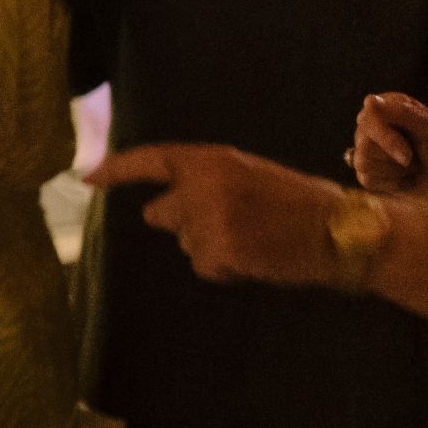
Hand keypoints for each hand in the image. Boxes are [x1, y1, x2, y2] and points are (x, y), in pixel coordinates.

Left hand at [87, 142, 351, 288]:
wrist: (340, 230)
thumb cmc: (296, 203)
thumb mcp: (247, 174)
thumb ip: (203, 183)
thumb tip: (157, 209)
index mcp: (212, 159)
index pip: (151, 160)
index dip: (116, 170)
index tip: (87, 178)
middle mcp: (203, 185)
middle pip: (159, 214)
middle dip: (183, 222)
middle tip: (231, 221)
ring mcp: (208, 219)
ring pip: (184, 243)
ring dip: (209, 246)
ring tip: (253, 238)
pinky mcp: (219, 251)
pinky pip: (204, 266)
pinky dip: (225, 268)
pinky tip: (255, 257)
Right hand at [350, 92, 427, 207]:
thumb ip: (400, 113)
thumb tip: (369, 100)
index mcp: (389, 107)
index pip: (367, 118)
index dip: (384, 138)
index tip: (407, 156)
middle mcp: (376, 125)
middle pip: (362, 143)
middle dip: (391, 157)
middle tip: (414, 160)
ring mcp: (370, 149)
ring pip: (362, 162)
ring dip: (394, 171)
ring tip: (413, 167)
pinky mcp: (371, 172)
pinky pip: (365, 179)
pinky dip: (391, 183)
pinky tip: (406, 179)